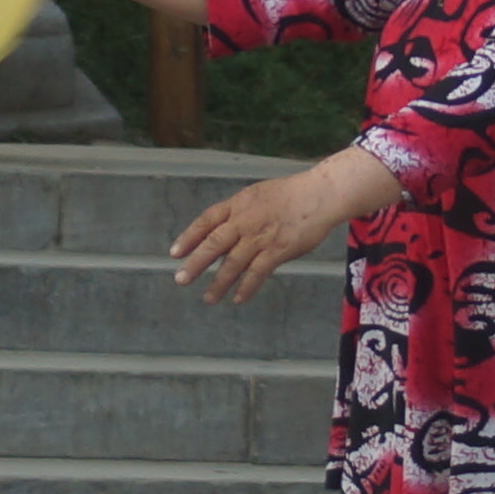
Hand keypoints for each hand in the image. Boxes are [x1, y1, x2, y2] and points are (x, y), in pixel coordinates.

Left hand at [169, 148, 402, 304]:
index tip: (175, 252)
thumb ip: (239, 213)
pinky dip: (246, 287)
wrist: (319, 195)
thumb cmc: (290, 195)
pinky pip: (257, 272)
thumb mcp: (256, 195)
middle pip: (214, 243)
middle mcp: (244, 220)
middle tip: (181, 279)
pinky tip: (238, 298)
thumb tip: (223, 231)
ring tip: (208, 298)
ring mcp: (260, 236)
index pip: (206, 220)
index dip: (189, 237)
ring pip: (233, 262)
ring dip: (219, 282)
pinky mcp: (278, 250)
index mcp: (237, 204)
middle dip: (195, 263)